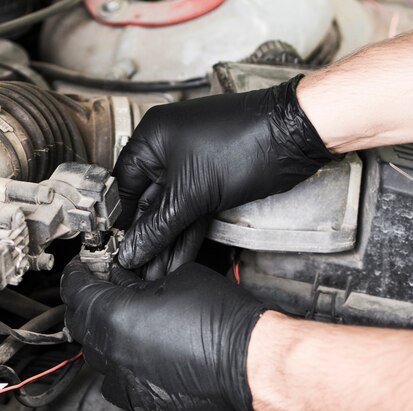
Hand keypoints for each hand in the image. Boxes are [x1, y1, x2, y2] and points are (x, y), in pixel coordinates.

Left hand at [60, 259, 274, 410]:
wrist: (248, 361)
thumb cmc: (221, 319)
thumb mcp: (175, 280)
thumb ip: (141, 282)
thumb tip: (128, 283)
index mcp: (117, 317)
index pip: (77, 291)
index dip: (75, 274)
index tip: (79, 268)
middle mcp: (114, 352)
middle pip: (79, 322)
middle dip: (83, 301)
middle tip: (94, 287)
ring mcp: (125, 378)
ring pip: (93, 353)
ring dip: (97, 331)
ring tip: (112, 316)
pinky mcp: (141, 396)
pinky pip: (112, 379)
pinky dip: (113, 361)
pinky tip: (128, 349)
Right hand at [114, 76, 338, 276]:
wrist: (295, 136)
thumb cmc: (244, 142)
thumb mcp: (191, 192)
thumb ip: (158, 225)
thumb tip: (133, 248)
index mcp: (153, 138)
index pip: (125, 185)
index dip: (121, 219)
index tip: (118, 247)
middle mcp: (169, 149)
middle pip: (149, 201)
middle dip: (146, 237)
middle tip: (137, 267)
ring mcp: (192, 166)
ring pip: (172, 210)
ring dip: (166, 241)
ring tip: (155, 271)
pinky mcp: (213, 182)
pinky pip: (192, 211)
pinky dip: (186, 233)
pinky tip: (177, 258)